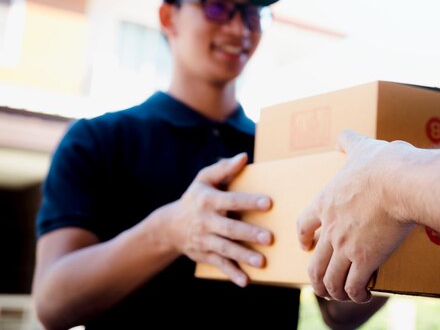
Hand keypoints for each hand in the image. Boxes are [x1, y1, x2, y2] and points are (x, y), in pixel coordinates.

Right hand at [161, 153, 272, 286]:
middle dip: (248, 234)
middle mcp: (206, 221)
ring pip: (225, 249)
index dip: (249, 201)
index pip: (231, 200)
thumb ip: (224, 168)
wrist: (170, 227)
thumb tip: (244, 157)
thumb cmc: (196, 198)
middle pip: (229, 228)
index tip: (269, 203)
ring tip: (262, 262)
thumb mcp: (204, 179)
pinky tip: (246, 281)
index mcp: (208, 201)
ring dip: (243, 256)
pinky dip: (232, 273)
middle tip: (269, 238)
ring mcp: (204, 240)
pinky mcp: (205, 255)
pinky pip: (219, 265)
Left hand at [297, 130, 414, 302]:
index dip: (302, 238)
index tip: (305, 246)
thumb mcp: (362, 148)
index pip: (303, 224)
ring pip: (329, 279)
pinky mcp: (364, 260)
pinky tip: (364, 295)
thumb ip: (350, 142)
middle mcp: (330, 227)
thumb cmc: (383, 164)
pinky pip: (353, 286)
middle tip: (323, 285)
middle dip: (316, 278)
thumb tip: (343, 135)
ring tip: (343, 295)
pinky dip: (356, 294)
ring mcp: (345, 245)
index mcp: (326, 202)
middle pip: (313, 262)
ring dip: (334, 291)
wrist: (401, 182)